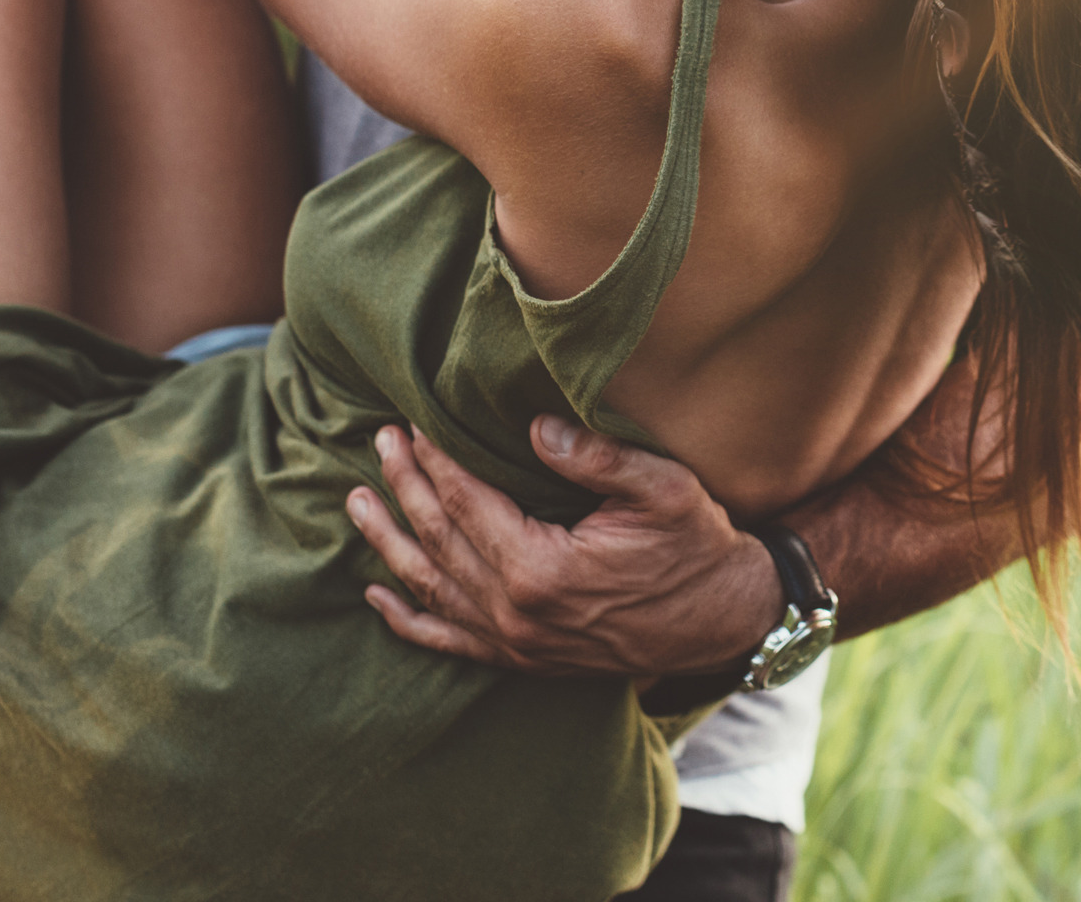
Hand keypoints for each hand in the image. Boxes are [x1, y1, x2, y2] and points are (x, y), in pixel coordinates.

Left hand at [347, 419, 779, 679]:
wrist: (722, 620)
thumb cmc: (696, 546)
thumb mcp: (663, 488)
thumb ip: (597, 456)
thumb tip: (534, 426)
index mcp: (540, 569)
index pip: (466, 501)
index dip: (435, 459)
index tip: (412, 422)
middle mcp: (514, 613)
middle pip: (439, 538)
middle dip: (405, 485)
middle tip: (381, 440)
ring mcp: (513, 642)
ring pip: (430, 587)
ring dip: (390, 541)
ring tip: (358, 501)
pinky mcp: (521, 659)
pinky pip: (447, 640)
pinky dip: (406, 618)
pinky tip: (377, 594)